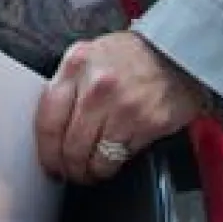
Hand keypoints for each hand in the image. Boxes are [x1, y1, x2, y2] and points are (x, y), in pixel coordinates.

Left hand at [34, 33, 205, 182]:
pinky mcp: (147, 123)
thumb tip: (51, 122)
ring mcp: (123, 106)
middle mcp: (96, 86)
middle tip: (69, 172)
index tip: (49, 161)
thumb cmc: (132, 55)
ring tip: (90, 171)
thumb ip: (69, 82)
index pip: (47, 118)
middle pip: (69, 144)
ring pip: (94, 157)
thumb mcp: (91, 54)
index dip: (46, 149)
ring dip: (90, 172)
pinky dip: (113, 165)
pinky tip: (112, 161)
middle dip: (67, 166)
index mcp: (76, 64)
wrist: (176, 51)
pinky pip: (120, 157)